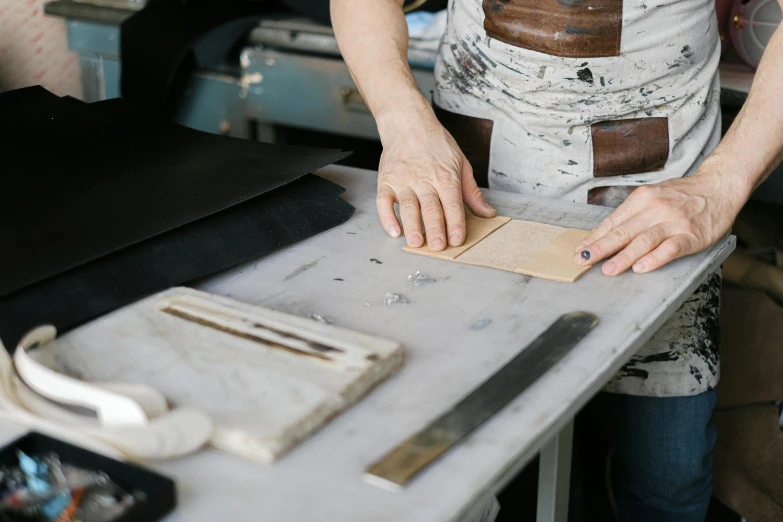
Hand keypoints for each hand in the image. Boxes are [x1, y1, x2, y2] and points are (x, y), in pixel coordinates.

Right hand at [375, 108, 495, 250]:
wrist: (408, 123)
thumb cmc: (436, 143)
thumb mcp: (461, 163)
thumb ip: (472, 192)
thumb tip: (488, 213)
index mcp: (446, 176)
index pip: (452, 204)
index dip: (455, 223)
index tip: (457, 240)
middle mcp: (424, 179)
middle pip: (431, 208)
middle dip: (435, 229)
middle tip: (438, 247)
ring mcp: (403, 181)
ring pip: (408, 207)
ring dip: (412, 226)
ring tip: (417, 242)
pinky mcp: (386, 181)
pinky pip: (384, 202)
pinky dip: (387, 217)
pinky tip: (394, 230)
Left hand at [572, 171, 747, 274]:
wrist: (719, 186)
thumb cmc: (682, 195)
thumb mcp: (652, 196)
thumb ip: (631, 214)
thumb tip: (603, 234)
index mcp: (642, 198)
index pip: (613, 221)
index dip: (595, 237)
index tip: (579, 250)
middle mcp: (655, 208)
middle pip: (623, 231)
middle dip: (600, 247)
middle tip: (583, 260)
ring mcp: (674, 222)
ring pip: (644, 241)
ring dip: (623, 257)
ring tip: (607, 269)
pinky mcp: (691, 235)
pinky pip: (670, 249)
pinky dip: (654, 259)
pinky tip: (641, 268)